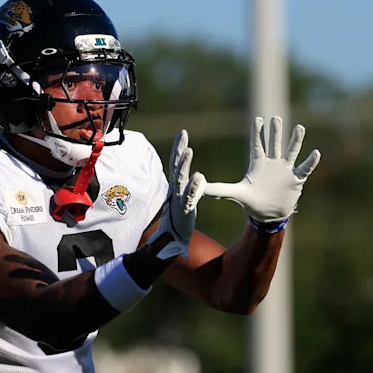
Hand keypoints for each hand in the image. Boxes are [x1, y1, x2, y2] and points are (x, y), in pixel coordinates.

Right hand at [148, 129, 205, 259]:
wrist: (173, 240)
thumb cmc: (179, 219)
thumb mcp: (185, 200)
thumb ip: (191, 189)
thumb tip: (198, 176)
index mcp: (176, 186)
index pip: (176, 163)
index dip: (178, 148)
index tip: (183, 133)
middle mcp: (175, 190)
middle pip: (176, 166)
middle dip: (178, 149)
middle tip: (183, 134)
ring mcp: (178, 199)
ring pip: (180, 179)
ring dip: (184, 164)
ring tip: (189, 150)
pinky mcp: (184, 210)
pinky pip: (189, 197)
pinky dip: (193, 187)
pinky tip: (199, 177)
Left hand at [203, 116, 319, 221]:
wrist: (268, 215)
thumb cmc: (252, 202)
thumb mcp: (235, 193)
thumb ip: (218, 189)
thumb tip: (199, 186)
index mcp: (258, 164)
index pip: (257, 145)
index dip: (257, 133)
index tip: (258, 119)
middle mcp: (273, 163)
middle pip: (274, 144)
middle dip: (275, 132)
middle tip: (275, 119)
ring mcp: (285, 170)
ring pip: (291, 152)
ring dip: (295, 141)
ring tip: (299, 128)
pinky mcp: (295, 180)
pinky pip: (304, 168)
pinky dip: (310, 162)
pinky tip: (316, 153)